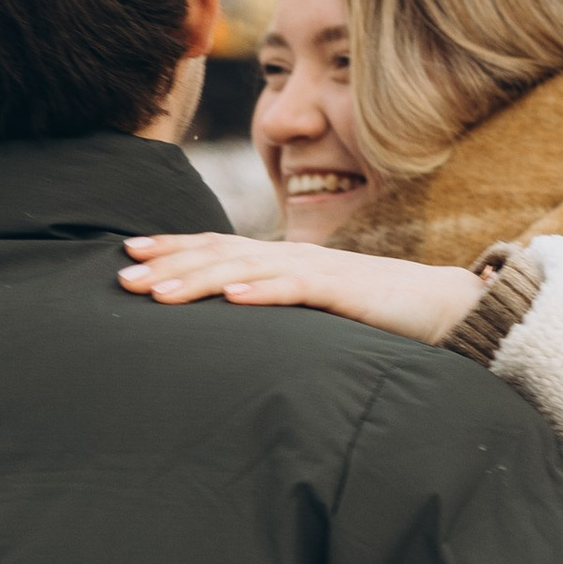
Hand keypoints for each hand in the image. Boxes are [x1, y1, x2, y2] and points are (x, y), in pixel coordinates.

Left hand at [118, 233, 486, 347]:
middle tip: (123, 278)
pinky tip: (233, 300)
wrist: (439, 304)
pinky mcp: (345, 292)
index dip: (172, 246)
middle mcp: (292, 256)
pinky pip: (298, 291)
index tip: (128, 252)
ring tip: (160, 293)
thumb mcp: (312, 305)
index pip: (217, 246)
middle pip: (220, 254)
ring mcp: (317, 271)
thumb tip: (231, 317)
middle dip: (169, 264)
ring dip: (199, 280)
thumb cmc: (373, 309)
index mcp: (282, 259)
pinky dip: (263, 294)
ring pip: (247, 270)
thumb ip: (275, 304)